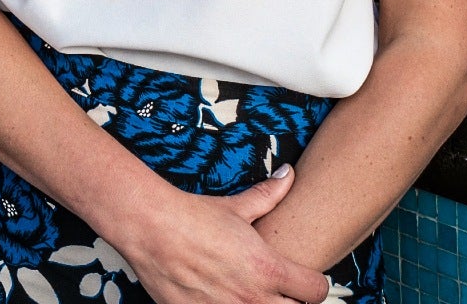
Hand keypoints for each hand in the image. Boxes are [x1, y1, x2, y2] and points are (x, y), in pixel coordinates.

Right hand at [112, 167, 332, 303]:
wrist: (150, 228)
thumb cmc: (193, 216)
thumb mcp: (236, 207)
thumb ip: (268, 195)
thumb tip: (288, 175)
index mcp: (268, 269)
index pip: (316, 291)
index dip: (313, 283)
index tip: (304, 277)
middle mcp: (253, 298)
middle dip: (290, 300)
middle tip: (277, 287)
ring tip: (247, 291)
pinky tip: (220, 296)